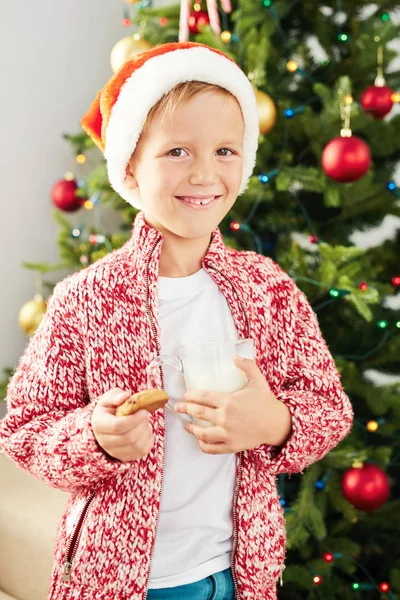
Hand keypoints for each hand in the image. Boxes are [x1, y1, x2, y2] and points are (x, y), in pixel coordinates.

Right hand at [91, 388, 154, 461]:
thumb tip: (125, 396)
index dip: (134, 419)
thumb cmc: (110, 409)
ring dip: (145, 431)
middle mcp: (104, 441)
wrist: (107, 424)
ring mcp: (114, 452)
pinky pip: (142, 451)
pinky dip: (148, 439)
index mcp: (99, 424)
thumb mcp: (109, 398)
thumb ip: (116, 395)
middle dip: (141, 424)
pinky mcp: (125, 457)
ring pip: (137, 445)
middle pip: (129, 437)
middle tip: (144, 414)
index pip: (118, 426)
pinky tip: (143, 430)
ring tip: (143, 421)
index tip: (144, 411)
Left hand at [174, 355, 291, 454]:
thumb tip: (234, 356)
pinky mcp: (231, 446)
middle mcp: (226, 418)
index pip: (203, 397)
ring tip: (185, 424)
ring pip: (202, 432)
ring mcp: (227, 434)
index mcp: (229, 401)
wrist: (277, 424)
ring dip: (191, 428)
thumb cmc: (266, 401)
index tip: (185, 395)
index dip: (191, 396)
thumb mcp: (258, 380)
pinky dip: (203, 445)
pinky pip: (212, 448)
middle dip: (184, 409)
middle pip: (198, 413)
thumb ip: (247, 366)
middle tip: (177, 407)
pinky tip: (199, 440)